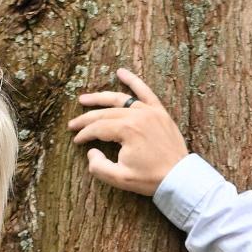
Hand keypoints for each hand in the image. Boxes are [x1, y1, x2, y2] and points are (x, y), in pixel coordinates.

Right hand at [68, 68, 189, 195]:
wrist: (180, 177)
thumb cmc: (150, 179)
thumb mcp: (119, 178)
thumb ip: (98, 166)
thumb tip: (91, 151)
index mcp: (127, 130)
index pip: (98, 128)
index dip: (84, 134)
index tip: (76, 141)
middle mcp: (137, 116)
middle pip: (105, 113)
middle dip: (86, 119)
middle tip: (72, 124)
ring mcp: (150, 111)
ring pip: (120, 99)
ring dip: (100, 98)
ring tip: (84, 99)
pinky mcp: (160, 112)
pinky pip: (145, 92)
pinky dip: (133, 81)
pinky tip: (121, 72)